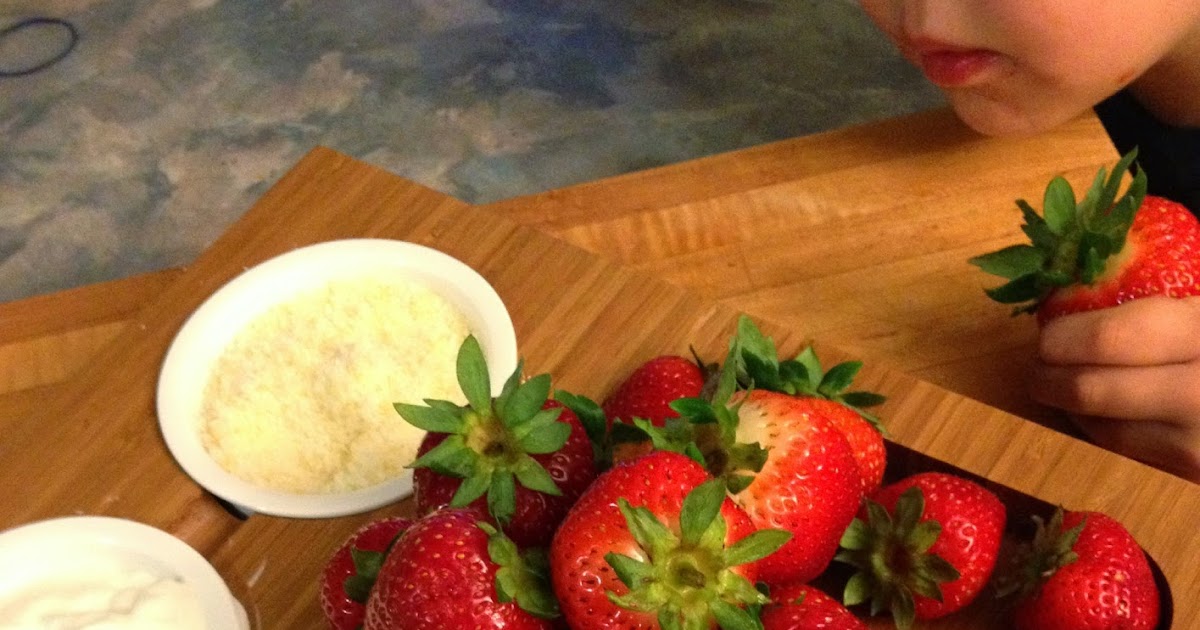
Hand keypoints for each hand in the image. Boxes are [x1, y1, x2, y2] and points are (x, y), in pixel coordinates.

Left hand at [1030, 296, 1199, 482]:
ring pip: (1103, 429)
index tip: (1045, 335)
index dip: (1063, 338)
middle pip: (1093, 391)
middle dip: (1049, 379)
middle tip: (1037, 368)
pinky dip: (1104, 432)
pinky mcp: (1194, 477)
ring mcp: (1199, 444)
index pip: (1109, 340)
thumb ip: (1162, 305)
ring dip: (1071, 409)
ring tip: (1062, 387)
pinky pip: (1129, 454)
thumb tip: (1074, 288)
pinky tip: (1103, 414)